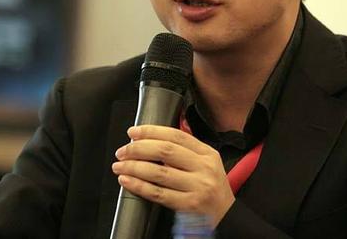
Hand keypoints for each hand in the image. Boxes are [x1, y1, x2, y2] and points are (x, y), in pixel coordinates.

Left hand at [112, 125, 234, 226]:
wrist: (227, 215)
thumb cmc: (210, 186)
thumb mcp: (206, 162)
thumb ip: (185, 148)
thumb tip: (153, 134)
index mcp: (207, 153)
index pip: (175, 135)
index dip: (151, 131)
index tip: (133, 132)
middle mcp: (204, 168)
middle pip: (165, 151)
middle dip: (138, 149)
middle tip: (123, 151)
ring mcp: (198, 187)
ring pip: (159, 172)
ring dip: (134, 167)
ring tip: (119, 166)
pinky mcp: (189, 205)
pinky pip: (158, 194)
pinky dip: (139, 186)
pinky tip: (127, 181)